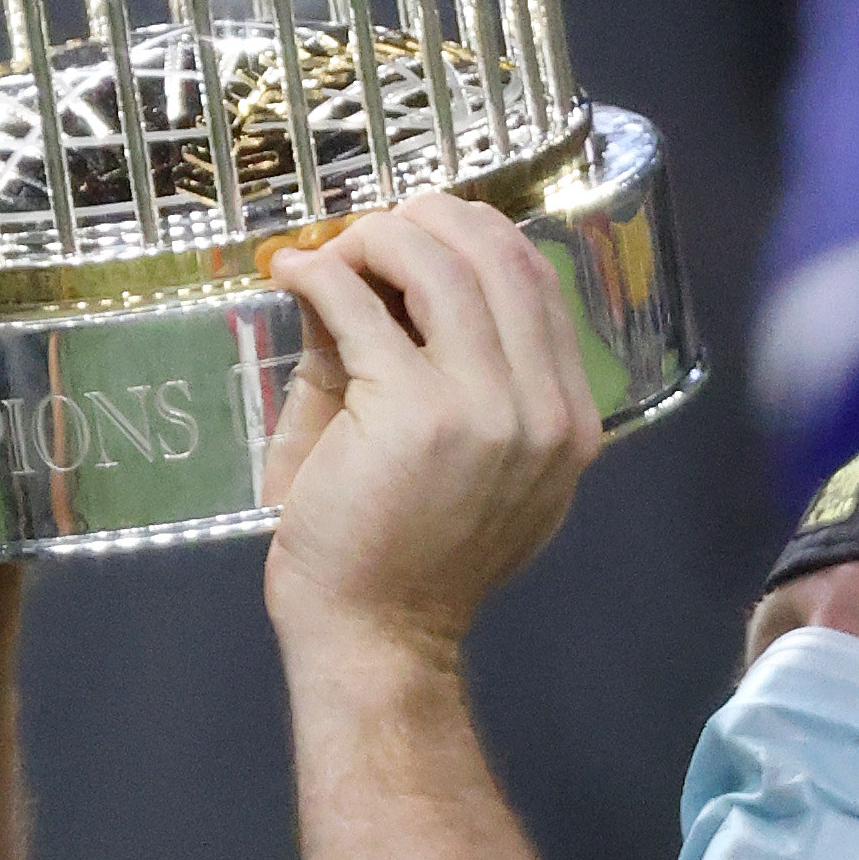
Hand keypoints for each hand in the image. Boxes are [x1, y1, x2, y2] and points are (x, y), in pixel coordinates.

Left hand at [262, 194, 601, 662]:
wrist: (377, 638)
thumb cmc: (401, 555)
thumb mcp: (449, 452)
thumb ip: (430, 363)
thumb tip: (373, 268)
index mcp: (568, 420)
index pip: (536, 281)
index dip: (473, 238)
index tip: (415, 235)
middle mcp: (544, 409)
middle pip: (499, 254)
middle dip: (426, 221)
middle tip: (367, 232)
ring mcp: (488, 408)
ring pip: (439, 263)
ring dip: (375, 238)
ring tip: (330, 252)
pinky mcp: (416, 410)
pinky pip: (361, 305)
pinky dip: (319, 273)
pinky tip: (290, 274)